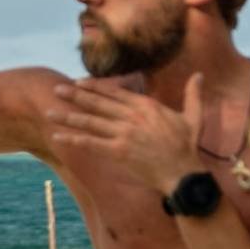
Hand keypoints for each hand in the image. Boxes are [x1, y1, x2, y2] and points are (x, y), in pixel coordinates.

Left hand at [47, 75, 205, 192]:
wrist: (182, 173)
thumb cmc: (187, 147)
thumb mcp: (193, 117)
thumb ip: (193, 94)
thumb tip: (200, 75)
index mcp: (146, 106)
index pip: (114, 92)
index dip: (94, 87)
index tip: (79, 82)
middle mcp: (131, 116)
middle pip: (97, 103)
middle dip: (75, 96)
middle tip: (56, 89)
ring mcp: (123, 134)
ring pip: (90, 121)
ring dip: (68, 116)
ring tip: (49, 111)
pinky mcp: (117, 151)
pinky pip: (91, 143)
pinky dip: (73, 138)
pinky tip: (58, 135)